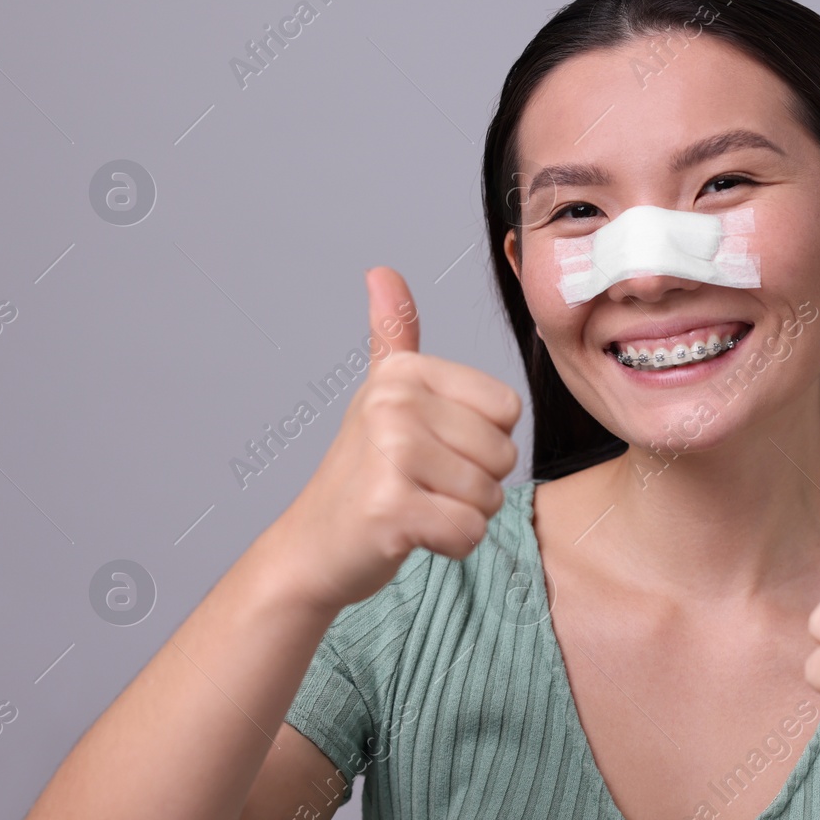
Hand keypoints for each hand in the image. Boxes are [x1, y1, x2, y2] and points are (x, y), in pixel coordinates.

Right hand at [269, 267, 522, 612]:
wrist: (312, 547)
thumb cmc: (361, 475)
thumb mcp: (380, 395)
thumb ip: (392, 336)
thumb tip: (382, 271)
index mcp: (404, 373)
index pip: (507, 409)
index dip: (483, 441)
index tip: (434, 450)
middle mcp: (394, 403)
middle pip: (503, 454)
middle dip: (474, 484)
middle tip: (422, 485)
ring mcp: (389, 454)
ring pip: (489, 496)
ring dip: (462, 515)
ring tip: (415, 506)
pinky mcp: (391, 508)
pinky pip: (469, 531)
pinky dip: (451, 544)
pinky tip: (412, 534)